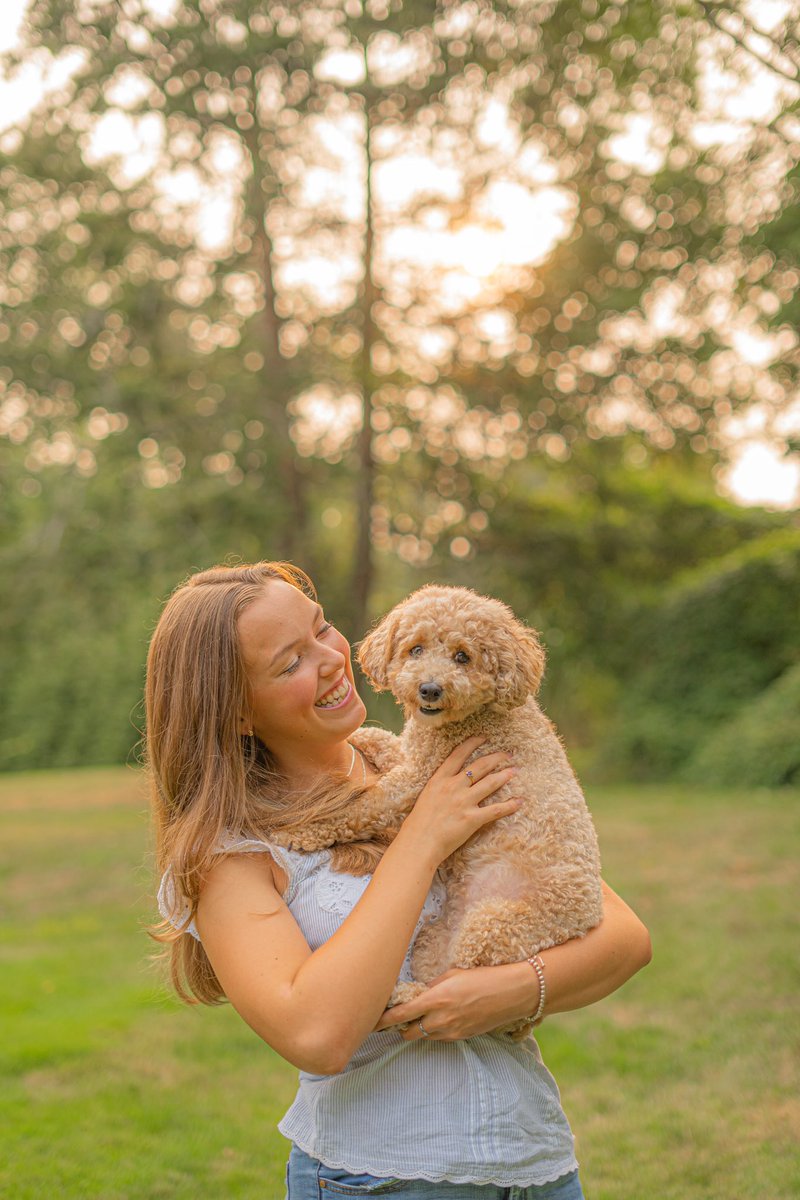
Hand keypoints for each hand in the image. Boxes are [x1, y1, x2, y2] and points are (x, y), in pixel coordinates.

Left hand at [374, 964, 538, 1040]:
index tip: (371, 1021)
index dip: (383, 1020)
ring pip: (423, 1036)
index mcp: (436, 1000)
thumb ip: (432, 987)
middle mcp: (441, 1020)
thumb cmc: (482, 977)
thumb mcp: (452, 975)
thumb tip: (418, 995)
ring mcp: (451, 1032)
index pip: (400, 1015)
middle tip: (394, 1018)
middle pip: (408, 1031)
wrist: (511, 994)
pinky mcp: (462, 1038)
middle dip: (399, 1026)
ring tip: (417, 1016)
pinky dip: (433, 1031)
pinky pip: (439, 1038)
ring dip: (416, 1029)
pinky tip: (438, 1019)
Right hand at [401, 736, 519, 862]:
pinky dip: (510, 805)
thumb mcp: (426, 797)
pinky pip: (496, 809)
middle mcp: (453, 786)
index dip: (472, 744)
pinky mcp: (472, 818)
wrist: (419, 843)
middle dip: (496, 758)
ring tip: (515, 770)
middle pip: (480, 766)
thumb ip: (439, 788)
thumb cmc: (418, 824)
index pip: (458, 755)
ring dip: (505, 775)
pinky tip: (519, 802)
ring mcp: (464, 802)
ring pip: (490, 783)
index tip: (483, 738)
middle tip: (508, 754)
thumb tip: (448, 784)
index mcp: (439, 779)